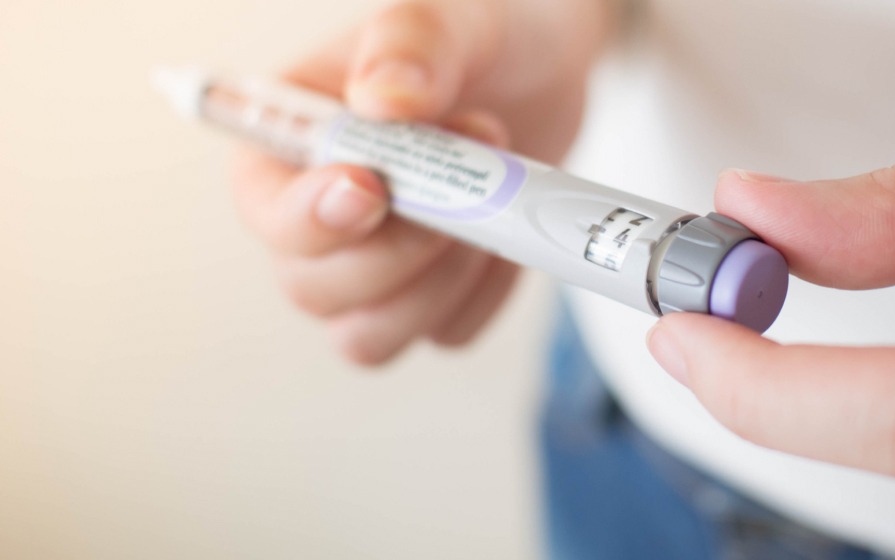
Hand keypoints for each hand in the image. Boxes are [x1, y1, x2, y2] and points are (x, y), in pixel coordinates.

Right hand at [231, 0, 610, 363]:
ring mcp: (372, 270)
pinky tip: (504, 233)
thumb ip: (411, 43)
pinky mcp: (432, 297)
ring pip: (370, 336)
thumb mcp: (452, 18)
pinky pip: (447, 333)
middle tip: (473, 175)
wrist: (546, 70)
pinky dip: (485, 294)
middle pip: (313, 290)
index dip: (309, 219)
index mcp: (288, 146)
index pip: (264, 211)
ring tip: (492, 205)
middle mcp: (316, 220)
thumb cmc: (481, 37)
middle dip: (400, 251)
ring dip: (440, 284)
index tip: (374, 191)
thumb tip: (381, 100)